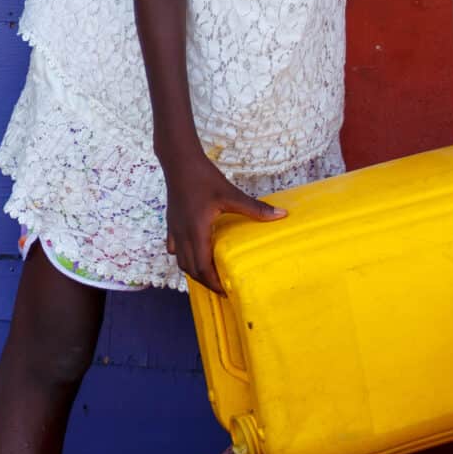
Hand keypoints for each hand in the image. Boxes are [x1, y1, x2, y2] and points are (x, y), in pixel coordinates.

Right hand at [162, 153, 283, 294]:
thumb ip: (255, 208)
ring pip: (180, 260)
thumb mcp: (231, 194)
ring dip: (194, 271)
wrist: (179, 161)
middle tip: (222, 288)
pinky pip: (174, 248)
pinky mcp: (171, 223)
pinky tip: (194, 253)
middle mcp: (182, 235)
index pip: (202, 268)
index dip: (214, 283)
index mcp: (196, 232)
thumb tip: (281, 215)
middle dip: (206, 281)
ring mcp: (174, 229)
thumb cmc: (204, 178)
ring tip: (210, 275)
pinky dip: (184, 256)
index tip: (226, 292)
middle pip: (190, 269)